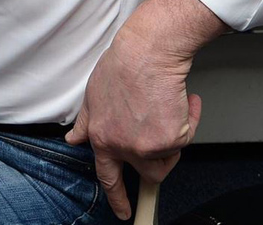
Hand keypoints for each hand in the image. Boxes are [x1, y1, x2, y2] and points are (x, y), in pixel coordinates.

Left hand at [65, 32, 201, 220]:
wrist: (146, 53)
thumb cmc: (121, 67)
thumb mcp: (92, 96)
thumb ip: (85, 123)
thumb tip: (73, 139)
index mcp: (101, 137)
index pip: (107, 176)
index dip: (117, 197)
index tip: (123, 211)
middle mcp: (122, 146)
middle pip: (149, 173)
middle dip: (161, 162)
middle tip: (167, 145)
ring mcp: (146, 146)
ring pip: (170, 156)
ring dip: (174, 137)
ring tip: (166, 108)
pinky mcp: (170, 139)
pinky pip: (186, 138)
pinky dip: (189, 119)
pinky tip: (181, 100)